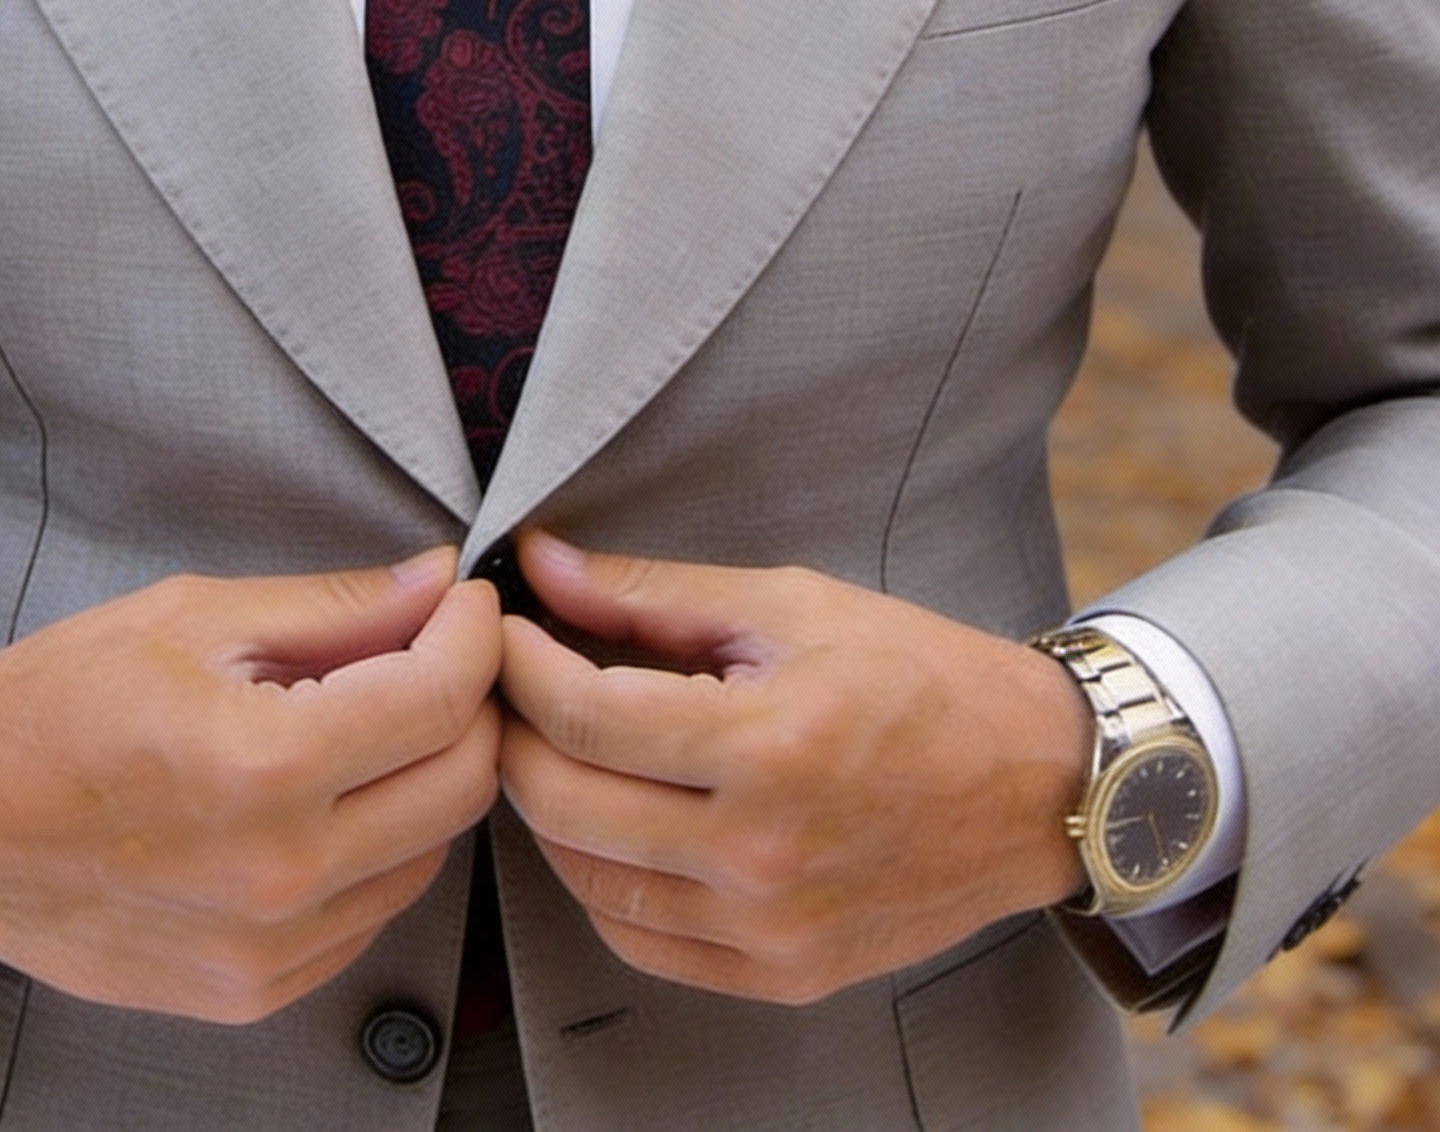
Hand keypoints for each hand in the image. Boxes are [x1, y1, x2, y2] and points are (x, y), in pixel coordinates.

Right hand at [0, 549, 501, 1022]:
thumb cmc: (52, 706)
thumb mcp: (193, 618)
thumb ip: (334, 607)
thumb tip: (436, 582)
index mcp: (262, 766)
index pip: (440, 698)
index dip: (474, 633)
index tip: (467, 601)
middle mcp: (279, 874)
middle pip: (462, 783)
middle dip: (470, 702)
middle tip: (435, 650)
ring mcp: (269, 949)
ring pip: (429, 852)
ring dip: (425, 776)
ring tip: (367, 718)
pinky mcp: (253, 992)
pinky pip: (372, 912)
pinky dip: (377, 846)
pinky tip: (323, 795)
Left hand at [497, 532, 1088, 1004]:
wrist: (1035, 785)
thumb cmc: (917, 675)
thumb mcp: (788, 606)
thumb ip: (651, 593)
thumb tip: (540, 565)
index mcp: (768, 748)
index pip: (583, 716)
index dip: (519, 665)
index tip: (504, 627)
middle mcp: (762, 854)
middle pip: (564, 803)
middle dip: (514, 731)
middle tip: (512, 682)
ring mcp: (770, 929)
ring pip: (584, 880)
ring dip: (547, 806)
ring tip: (556, 743)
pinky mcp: (782, 973)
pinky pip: (638, 940)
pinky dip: (598, 879)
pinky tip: (607, 820)